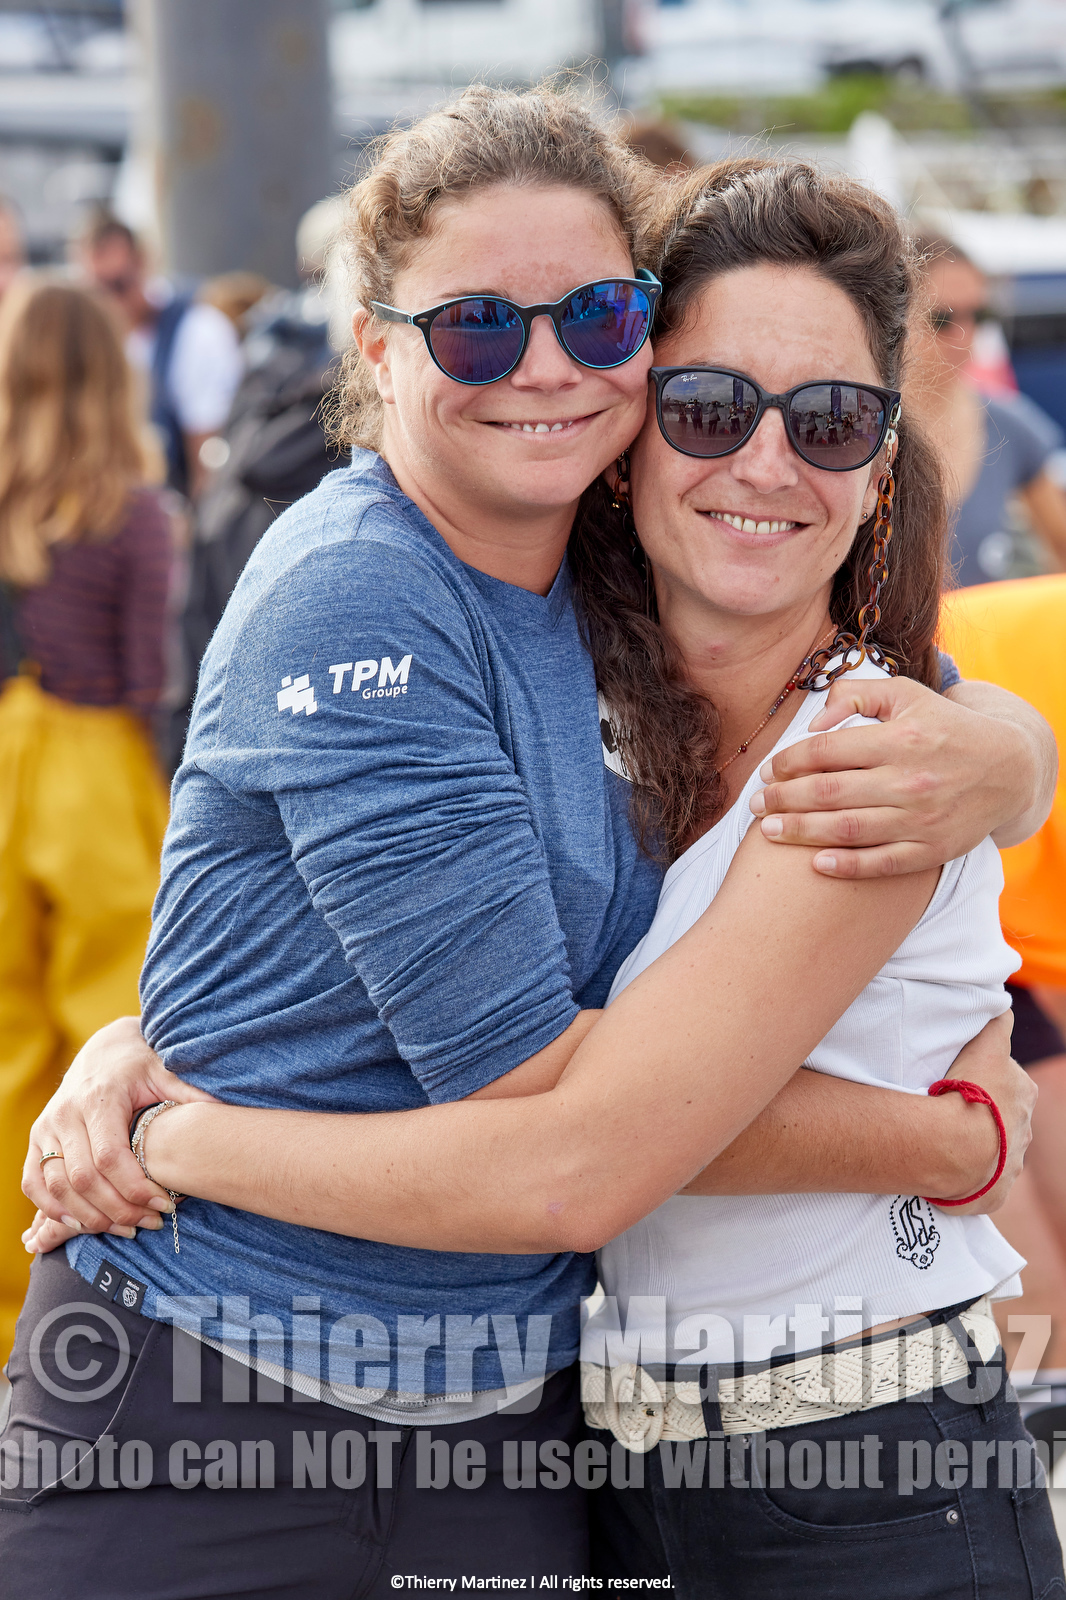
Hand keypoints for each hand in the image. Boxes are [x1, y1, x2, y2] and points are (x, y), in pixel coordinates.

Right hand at [22, 1016, 214, 1244]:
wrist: (105, 1049)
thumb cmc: (141, 1064)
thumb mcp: (167, 1071)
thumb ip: (189, 1093)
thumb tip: (223, 1110)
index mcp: (99, 1098)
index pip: (110, 1157)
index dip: (135, 1189)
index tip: (165, 1205)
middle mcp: (65, 1113)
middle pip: (83, 1179)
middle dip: (118, 1210)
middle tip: (151, 1223)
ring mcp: (46, 1127)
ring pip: (57, 1187)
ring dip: (89, 1217)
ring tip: (127, 1229)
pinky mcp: (36, 1139)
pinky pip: (34, 1183)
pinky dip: (54, 1209)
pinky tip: (84, 1223)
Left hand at [749, 674, 1042, 878]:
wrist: (1009, 769)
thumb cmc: (944, 728)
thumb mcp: (906, 694)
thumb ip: (856, 695)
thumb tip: (815, 722)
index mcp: (899, 739)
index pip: (826, 752)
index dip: (788, 762)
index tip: (769, 770)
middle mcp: (909, 780)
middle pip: (827, 793)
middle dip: (782, 799)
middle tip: (755, 805)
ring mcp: (920, 819)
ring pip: (846, 830)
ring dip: (800, 832)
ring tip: (769, 831)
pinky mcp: (931, 849)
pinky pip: (881, 862)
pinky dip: (846, 865)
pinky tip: (816, 863)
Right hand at [936, 1012, 1035, 1214]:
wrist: (957, 1146)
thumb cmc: (969, 1092)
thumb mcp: (985, 1045)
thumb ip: (996, 1023)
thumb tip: (1002, 1006)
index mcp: (1024, 1094)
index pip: (1008, 1081)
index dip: (985, 1078)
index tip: (963, 1080)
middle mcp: (1024, 1130)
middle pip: (1003, 1116)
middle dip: (983, 1113)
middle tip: (951, 1107)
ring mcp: (1011, 1164)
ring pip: (994, 1150)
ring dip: (976, 1144)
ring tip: (946, 1138)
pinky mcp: (995, 1192)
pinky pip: (982, 1182)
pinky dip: (969, 1177)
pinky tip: (949, 1169)